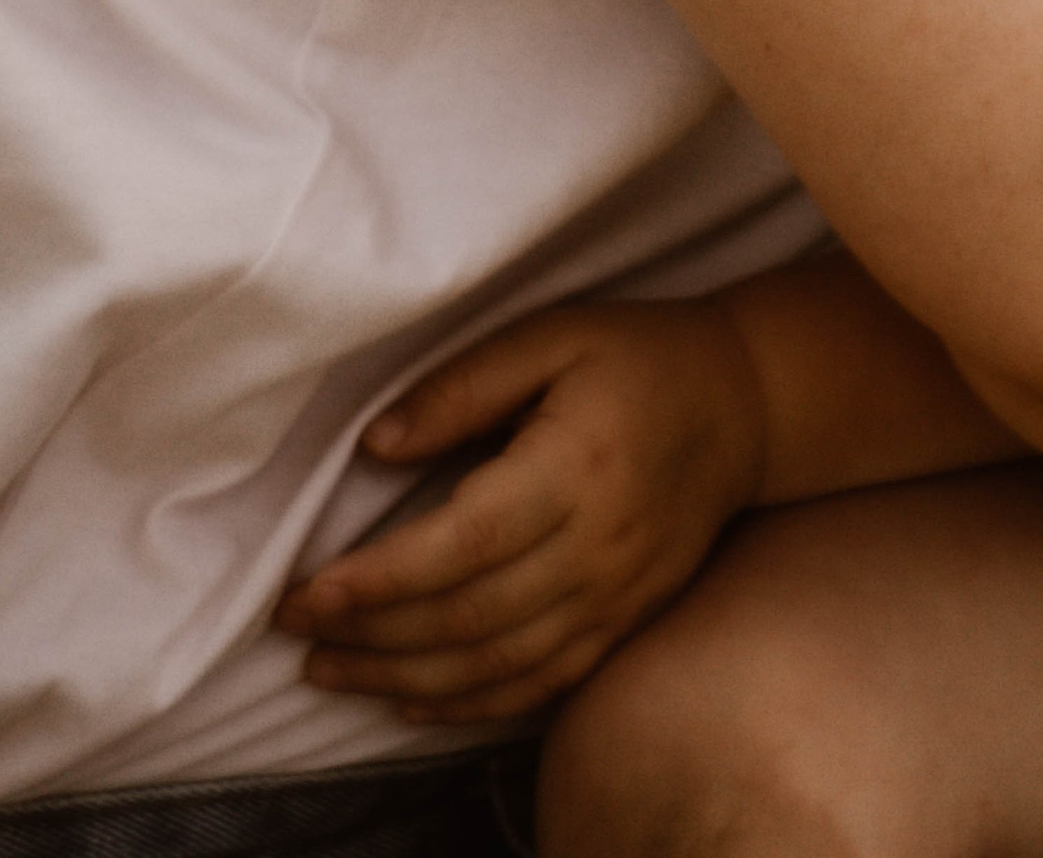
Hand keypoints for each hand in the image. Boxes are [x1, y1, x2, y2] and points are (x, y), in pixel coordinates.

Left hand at [275, 300, 765, 725]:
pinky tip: (412, 701)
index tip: (304, 593)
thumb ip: (462, 388)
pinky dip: (471, 706)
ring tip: (332, 672)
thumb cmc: (637, 356)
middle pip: (467, 619)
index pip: (459, 546)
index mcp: (573, 467)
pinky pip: (541, 684)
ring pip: (497, 666)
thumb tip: (377, 447)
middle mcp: (597, 546)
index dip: (376, 581)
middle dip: (371, 636)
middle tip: (296, 634)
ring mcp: (616, 595)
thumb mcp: (551, 336)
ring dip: (404, 680)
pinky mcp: (626, 621)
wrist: (746, 402)